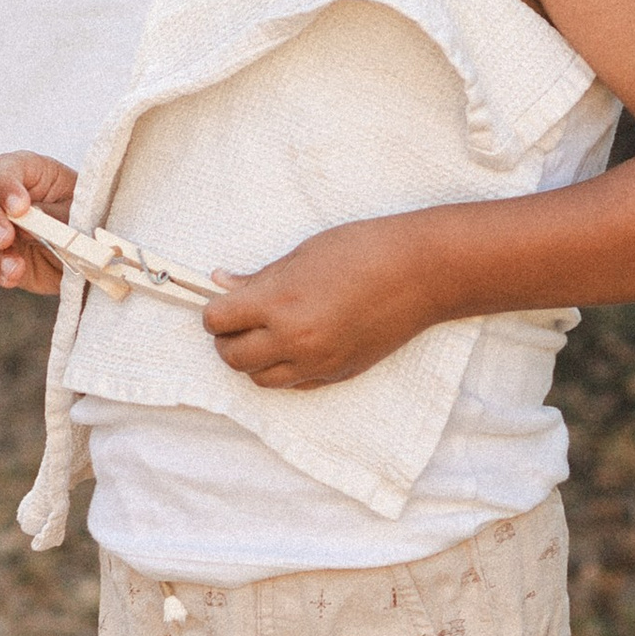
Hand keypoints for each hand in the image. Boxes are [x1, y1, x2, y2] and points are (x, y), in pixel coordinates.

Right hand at [0, 150, 76, 294]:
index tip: (19, 209)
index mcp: (28, 171)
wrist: (89, 254)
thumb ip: (52, 217)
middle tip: (4, 239)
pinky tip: (11, 276)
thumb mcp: (76, 214)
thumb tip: (26, 226)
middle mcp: (2, 191)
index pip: (6, 168)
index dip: (7, 186)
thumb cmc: (84, 220)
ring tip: (15, 268)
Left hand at [201, 217, 436, 389]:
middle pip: (232, 357)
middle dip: (227, 340)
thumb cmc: (362, 251)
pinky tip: (294, 348)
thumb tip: (221, 283)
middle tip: (238, 323)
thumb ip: (258, 277)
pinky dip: (284, 370)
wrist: (420, 272)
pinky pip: (294, 384)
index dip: (214, 312)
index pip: (218, 321)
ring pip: (260, 379)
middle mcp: (294, 340)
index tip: (222, 304)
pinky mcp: (337, 374)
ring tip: (265, 337)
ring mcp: (317, 362)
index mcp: (279, 303)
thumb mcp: (301, 255)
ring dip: (253, 360)